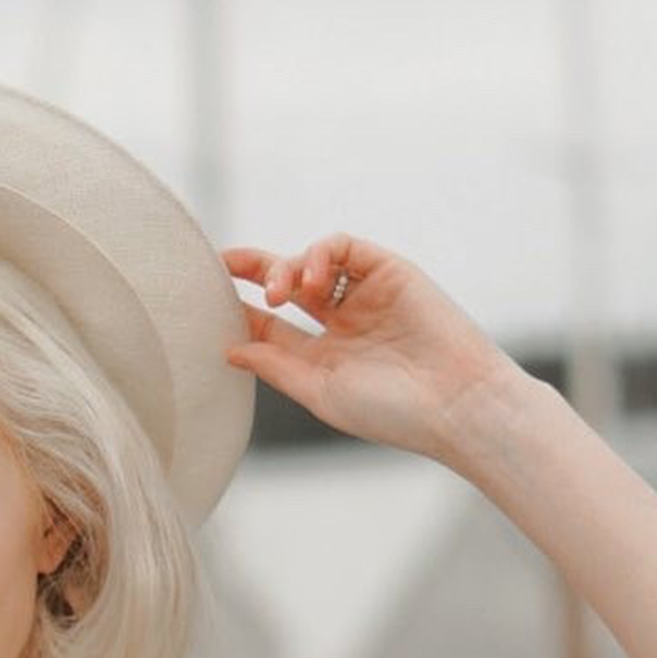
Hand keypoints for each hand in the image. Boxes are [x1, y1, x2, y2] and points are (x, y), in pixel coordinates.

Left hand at [221, 234, 521, 461]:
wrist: (452, 401)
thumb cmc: (389, 410)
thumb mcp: (319, 390)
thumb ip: (276, 365)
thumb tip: (230, 347)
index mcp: (321, 357)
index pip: (269, 325)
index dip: (238, 309)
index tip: (204, 298)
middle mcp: (341, 323)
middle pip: (286, 285)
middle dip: (253, 270)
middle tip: (224, 266)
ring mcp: (365, 295)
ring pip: (311, 263)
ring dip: (285, 267)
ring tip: (280, 291)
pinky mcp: (388, 271)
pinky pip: (344, 247)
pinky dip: (320, 254)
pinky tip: (311, 278)